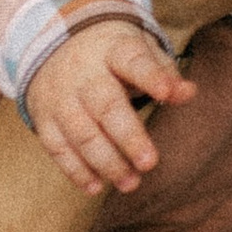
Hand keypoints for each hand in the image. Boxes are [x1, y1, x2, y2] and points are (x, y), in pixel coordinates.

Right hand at [24, 19, 195, 199]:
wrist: (52, 44)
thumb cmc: (110, 54)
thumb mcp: (138, 49)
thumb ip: (164, 72)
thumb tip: (188, 93)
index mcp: (112, 50)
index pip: (132, 60)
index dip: (150, 76)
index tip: (166, 92)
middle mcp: (83, 72)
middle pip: (105, 105)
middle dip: (128, 136)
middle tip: (149, 163)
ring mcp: (60, 96)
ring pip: (81, 132)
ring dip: (105, 162)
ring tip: (130, 183)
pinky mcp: (43, 117)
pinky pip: (57, 147)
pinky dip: (75, 169)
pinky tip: (96, 187)